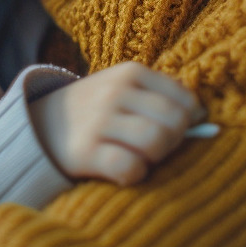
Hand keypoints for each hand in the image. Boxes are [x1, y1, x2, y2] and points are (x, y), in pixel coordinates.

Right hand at [30, 61, 204, 185]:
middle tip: (157, 147)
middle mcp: (115, 91)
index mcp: (131, 72)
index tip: (174, 129)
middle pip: (175, 121)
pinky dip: (134, 174)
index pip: (185, 99)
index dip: (188, 120)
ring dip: (156, 157)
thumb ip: (161, 98)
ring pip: (156, 141)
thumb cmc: (98, 110)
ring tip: (142, 157)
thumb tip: (204, 120)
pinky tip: (124, 170)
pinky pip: (129, 167)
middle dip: (174, 141)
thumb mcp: (125, 89)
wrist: (40, 123)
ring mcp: (99, 120)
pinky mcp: (85, 151)